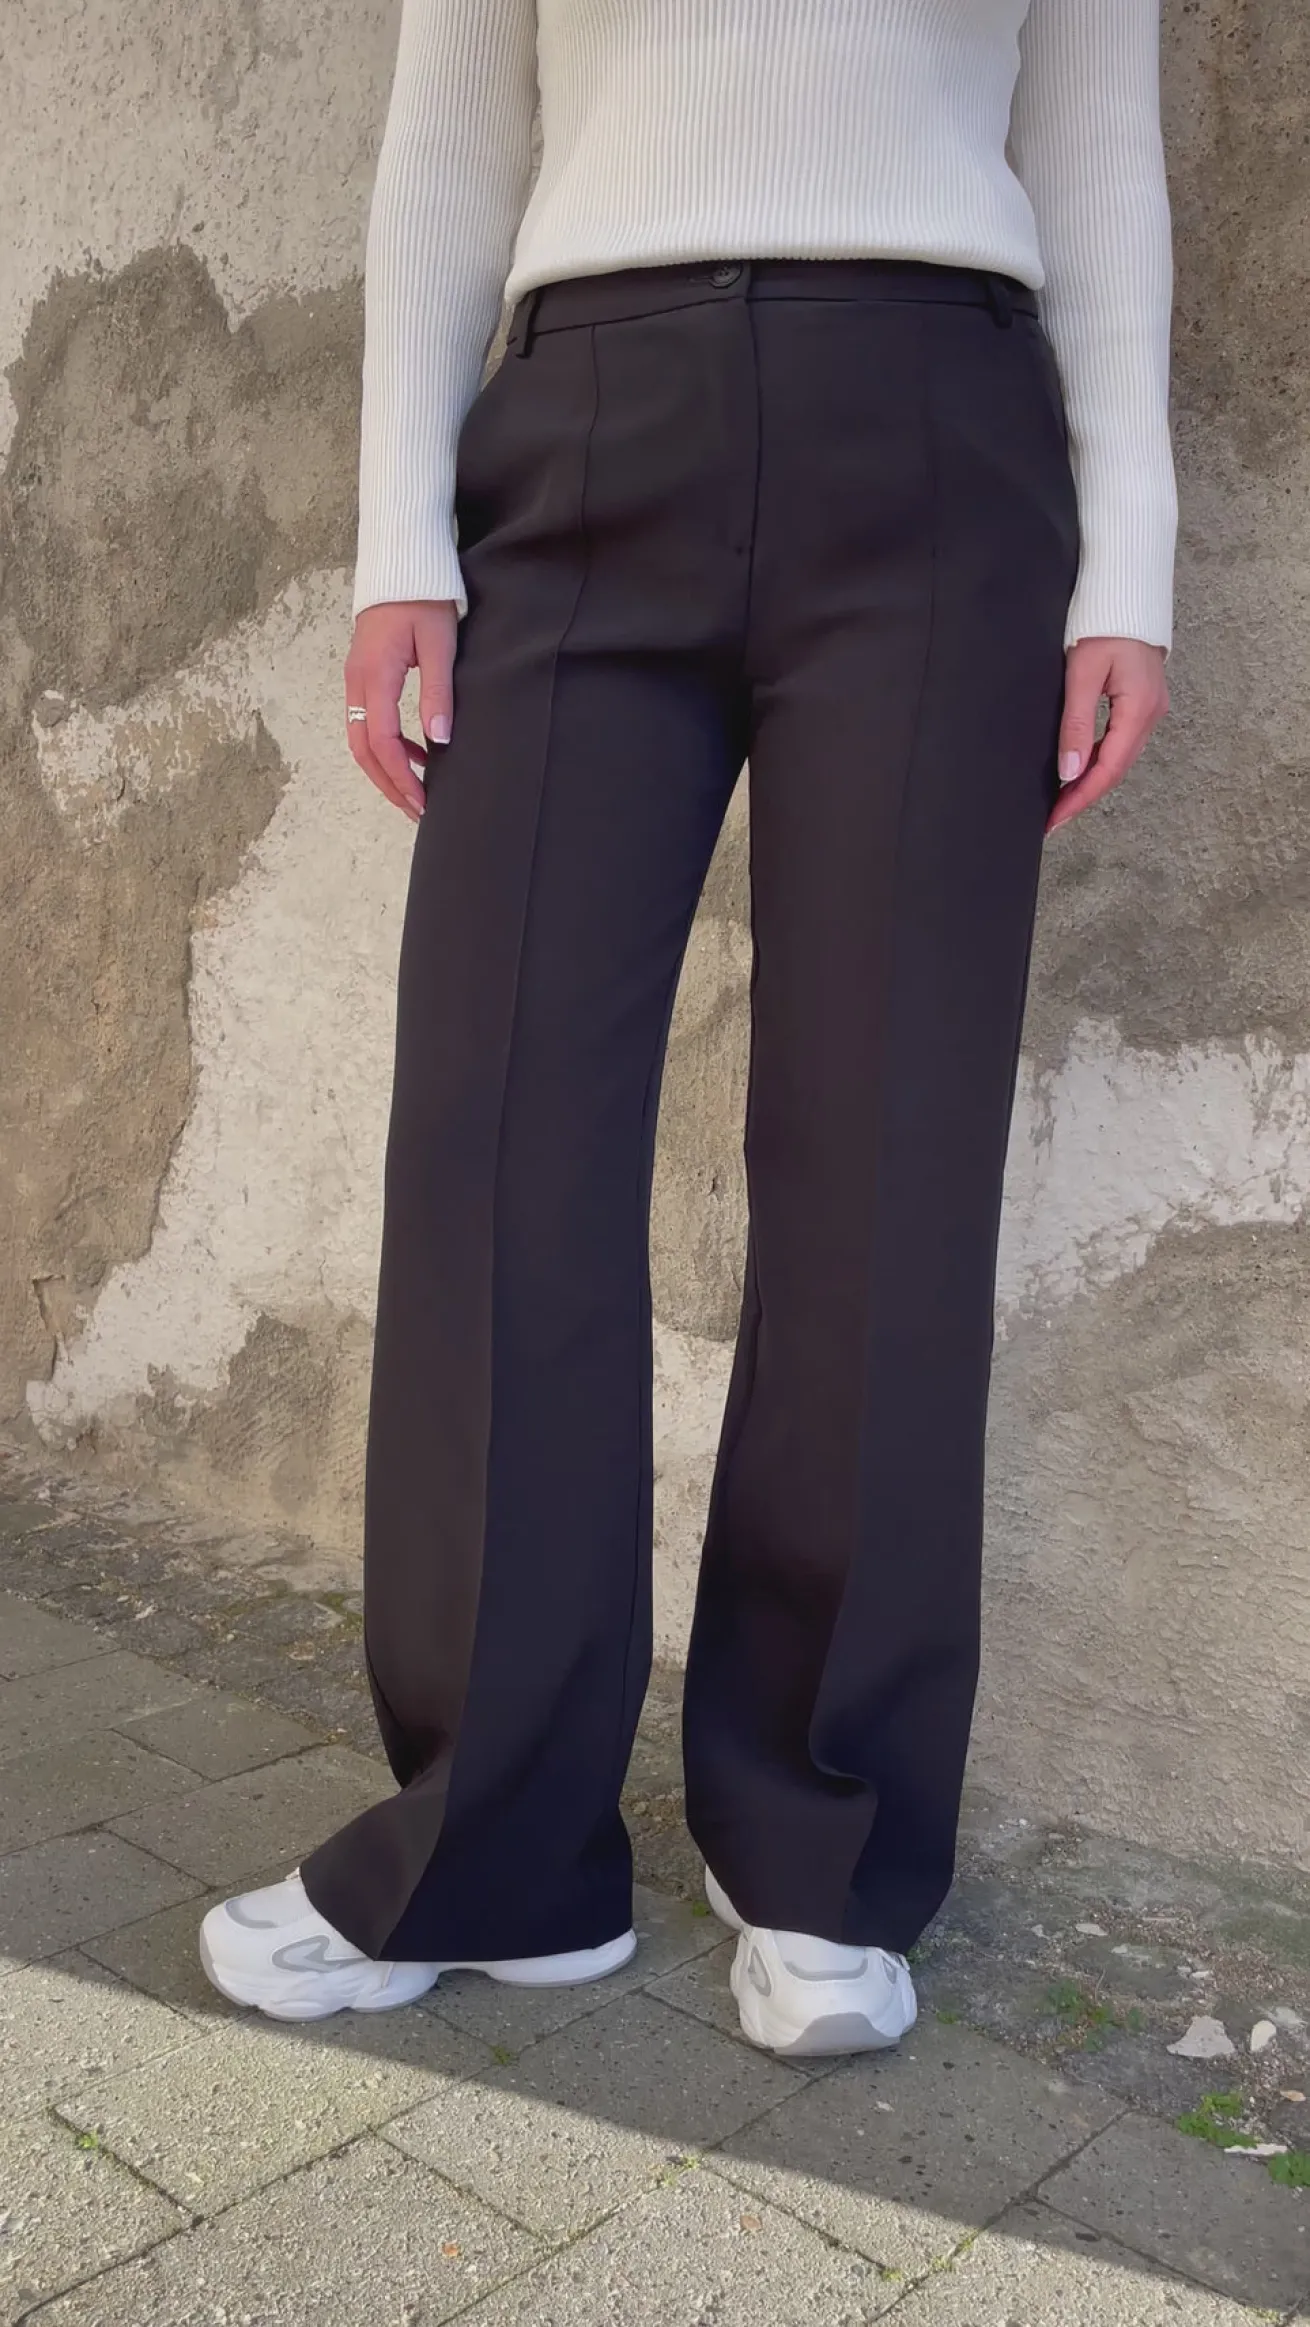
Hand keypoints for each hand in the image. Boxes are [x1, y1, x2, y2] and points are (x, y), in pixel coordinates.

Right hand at [344, 600, 457, 821]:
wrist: (400, 562)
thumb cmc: (423, 598)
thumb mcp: (439, 644)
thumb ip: (437, 693)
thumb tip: (439, 740)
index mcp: (375, 677)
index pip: (383, 743)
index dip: (401, 777)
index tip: (422, 801)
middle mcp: (357, 682)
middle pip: (363, 749)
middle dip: (388, 784)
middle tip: (416, 809)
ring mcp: (356, 679)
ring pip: (361, 739)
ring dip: (386, 768)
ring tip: (415, 789)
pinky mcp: (363, 674)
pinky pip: (367, 721)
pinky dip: (387, 745)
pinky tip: (416, 751)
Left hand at [1048, 636, 1169, 834]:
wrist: (1126, 594)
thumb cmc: (1105, 625)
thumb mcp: (1083, 674)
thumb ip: (1076, 724)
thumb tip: (1069, 770)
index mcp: (1139, 710)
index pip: (1108, 769)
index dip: (1081, 798)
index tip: (1055, 819)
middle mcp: (1150, 715)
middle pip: (1115, 769)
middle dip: (1083, 796)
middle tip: (1053, 818)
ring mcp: (1148, 710)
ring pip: (1118, 758)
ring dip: (1090, 781)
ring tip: (1061, 801)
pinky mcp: (1141, 702)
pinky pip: (1119, 742)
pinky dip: (1098, 760)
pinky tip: (1078, 769)